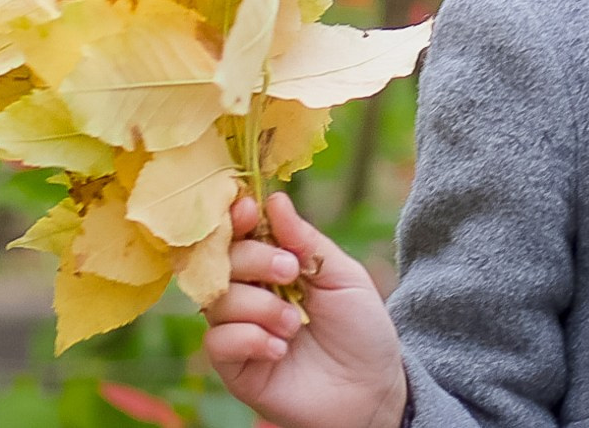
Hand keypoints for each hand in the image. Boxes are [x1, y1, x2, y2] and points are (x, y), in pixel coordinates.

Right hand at [204, 192, 407, 427]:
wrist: (371, 389)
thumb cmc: (362, 330)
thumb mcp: (344, 277)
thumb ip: (307, 242)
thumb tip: (275, 200)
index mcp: (276, 266)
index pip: (243, 234)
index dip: (238, 218)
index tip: (248, 210)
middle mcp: (251, 294)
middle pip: (223, 261)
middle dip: (255, 260)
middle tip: (291, 274)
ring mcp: (240, 330)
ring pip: (217, 300)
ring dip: (259, 306)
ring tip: (294, 325)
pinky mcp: (234, 366)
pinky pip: (218, 341)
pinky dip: (249, 339)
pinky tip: (280, 349)